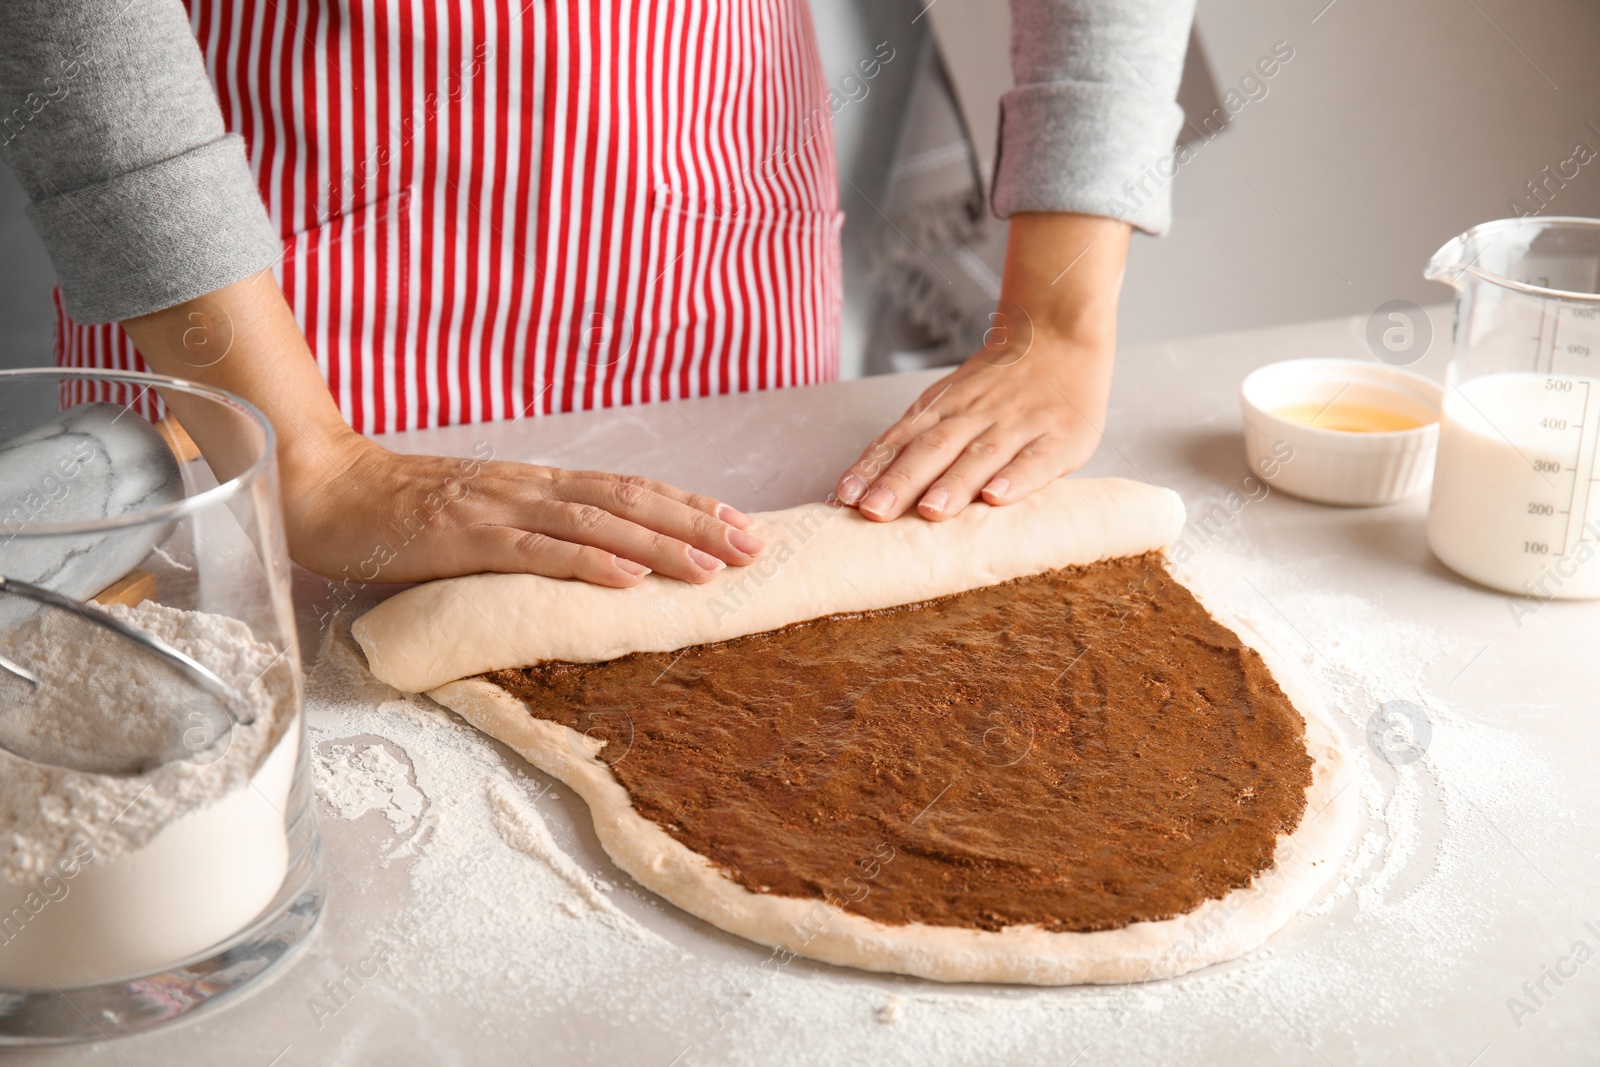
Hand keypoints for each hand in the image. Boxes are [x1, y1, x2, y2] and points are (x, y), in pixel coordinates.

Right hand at [122, 272, 761, 587]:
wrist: (326, 490)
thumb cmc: (403, 512)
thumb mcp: (483, 518)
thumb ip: (533, 533)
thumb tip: (591, 562)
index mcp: (538, 485)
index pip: (629, 490)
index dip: (688, 507)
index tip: (739, 527)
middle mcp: (530, 489)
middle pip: (630, 500)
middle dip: (696, 524)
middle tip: (753, 548)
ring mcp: (500, 510)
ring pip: (597, 524)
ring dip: (659, 546)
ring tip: (711, 567)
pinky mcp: (466, 538)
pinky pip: (536, 551)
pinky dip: (588, 561)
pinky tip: (628, 577)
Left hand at [833, 211, 1131, 521]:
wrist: (1058, 334)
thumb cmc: (998, 383)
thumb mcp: (950, 400)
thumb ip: (917, 439)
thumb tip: (862, 489)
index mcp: (942, 409)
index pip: (899, 440)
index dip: (871, 469)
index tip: (843, 497)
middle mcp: (974, 416)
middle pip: (931, 450)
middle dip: (900, 482)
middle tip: (875, 512)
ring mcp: (1017, 426)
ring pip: (980, 456)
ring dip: (953, 485)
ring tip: (931, 511)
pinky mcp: (1059, 438)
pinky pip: (1035, 460)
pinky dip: (1016, 479)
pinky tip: (996, 497)